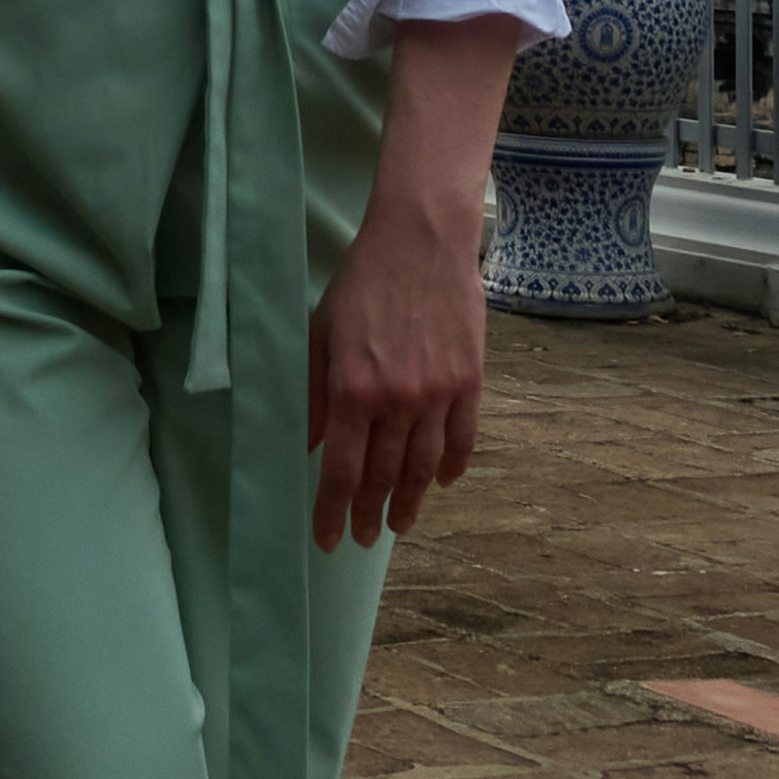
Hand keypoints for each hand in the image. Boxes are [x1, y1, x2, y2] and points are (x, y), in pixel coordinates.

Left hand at [308, 17, 511, 547]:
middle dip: (369, 514)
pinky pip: (463, 439)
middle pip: (382, 477)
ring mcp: (438, 394)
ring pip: (423, 467)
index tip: (328, 540)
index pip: (340, 471)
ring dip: (410, 501)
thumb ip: (312, 392)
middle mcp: (397, 401)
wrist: (421, 237)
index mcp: (352, 390)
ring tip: (400, 524)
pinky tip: (443, 482)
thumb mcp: (321, 331)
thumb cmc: (362, 280)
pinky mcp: (470, 380)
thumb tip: (307, 445)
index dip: (332, 511)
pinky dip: (453, 467)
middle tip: (364, 537)